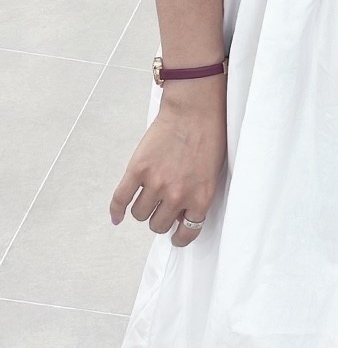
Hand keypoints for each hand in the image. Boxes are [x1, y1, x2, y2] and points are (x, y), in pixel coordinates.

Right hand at [109, 80, 227, 247]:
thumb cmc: (209, 138)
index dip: (179, 236)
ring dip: (142, 210)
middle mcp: (178, 195)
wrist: (194, 111)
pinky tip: (117, 217)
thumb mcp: (212, 176)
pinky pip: (121, 199)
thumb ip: (197, 197)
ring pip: (140, 214)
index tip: (175, 233)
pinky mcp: (138, 170)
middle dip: (159, 218)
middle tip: (161, 207)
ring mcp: (156, 183)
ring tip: (147, 199)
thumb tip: (181, 217)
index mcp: (201, 199)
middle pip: (158, 224)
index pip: (186, 234)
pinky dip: (116, 210)